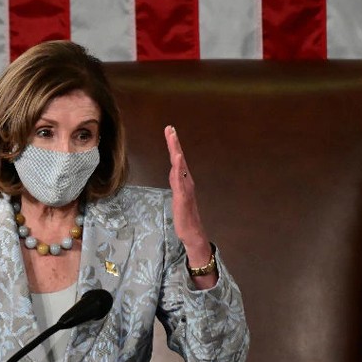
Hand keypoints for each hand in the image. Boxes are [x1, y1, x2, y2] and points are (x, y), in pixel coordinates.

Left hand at [165, 126, 215, 286]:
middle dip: (174, 143)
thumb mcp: (178, 195)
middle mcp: (186, 181)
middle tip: (169, 128)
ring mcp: (185, 188)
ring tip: (173, 137)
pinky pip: (180, 179)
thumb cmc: (184, 215)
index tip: (170, 131)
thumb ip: (177, 183)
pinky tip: (177, 158)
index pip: (176, 160)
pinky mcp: (183, 196)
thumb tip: (175, 172)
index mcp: (183, 180)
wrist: (192, 232)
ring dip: (176, 151)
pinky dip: (179, 167)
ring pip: (180, 166)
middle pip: (178, 158)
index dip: (173, 146)